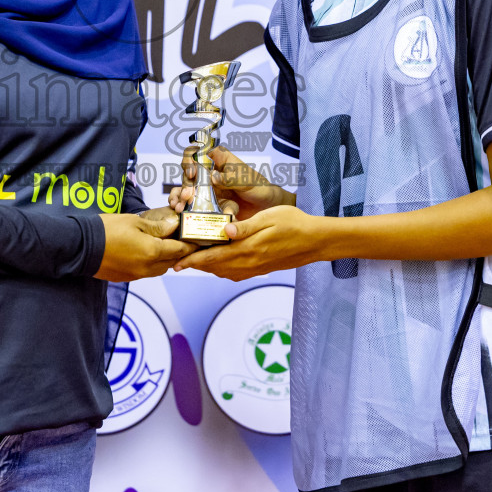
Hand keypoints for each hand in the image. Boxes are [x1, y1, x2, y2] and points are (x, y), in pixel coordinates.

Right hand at [95, 211, 195, 280]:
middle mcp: (147, 267)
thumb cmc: (107, 230)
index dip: (190, 244)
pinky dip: (152, 264)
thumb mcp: (134, 221)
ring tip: (166, 246)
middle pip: (172, 261)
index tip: (198, 240)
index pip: (179, 250)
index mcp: (152, 251)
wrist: (81, 247)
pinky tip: (147, 253)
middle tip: (183, 240)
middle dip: (179, 252)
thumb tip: (174, 226)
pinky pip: (147, 272)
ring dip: (166, 259)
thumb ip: (157, 227)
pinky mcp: (127, 278)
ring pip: (160, 269)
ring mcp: (137, 274)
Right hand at [166, 145, 293, 220]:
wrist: (268, 210)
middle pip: (188, 172)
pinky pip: (191, 203)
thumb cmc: (260, 188)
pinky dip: (183, 206)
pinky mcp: (207, 204)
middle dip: (185, 183)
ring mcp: (207, 189)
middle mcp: (210, 172)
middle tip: (188, 196)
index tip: (193, 172)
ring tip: (179, 207)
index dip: (190, 159)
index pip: (198, 152)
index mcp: (219, 159)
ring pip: (186, 188)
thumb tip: (214, 177)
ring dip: (180, 196)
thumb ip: (232, 177)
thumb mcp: (248, 181)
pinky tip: (180, 211)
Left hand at [174, 204, 322, 280]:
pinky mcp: (260, 269)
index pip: (213, 257)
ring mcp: (254, 268)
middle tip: (178, 259)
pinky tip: (218, 261)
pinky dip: (221, 269)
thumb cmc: (294, 224)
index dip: (192, 260)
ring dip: (207, 266)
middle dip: (195, 264)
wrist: (315, 241)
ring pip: (223, 271)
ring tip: (193, 259)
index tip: (176, 261)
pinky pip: (234, 273)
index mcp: (248, 249)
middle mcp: (249, 263)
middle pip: (214, 267)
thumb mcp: (269, 218)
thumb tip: (224, 229)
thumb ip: (246, 226)